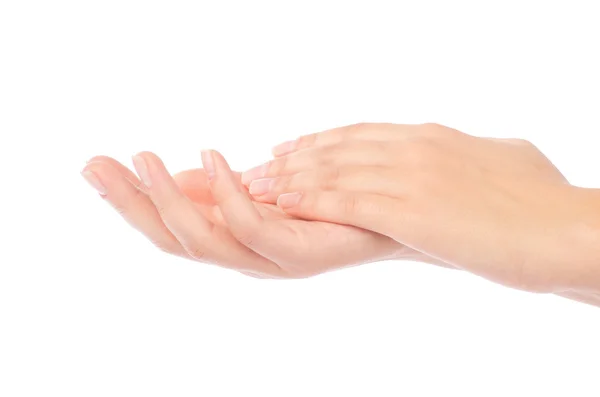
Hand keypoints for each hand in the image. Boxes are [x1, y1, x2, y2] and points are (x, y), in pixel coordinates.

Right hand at [81, 152, 425, 277]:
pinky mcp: (299, 256)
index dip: (129, 201)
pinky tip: (214, 158)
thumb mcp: (262, 186)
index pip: (168, 227)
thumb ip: (221, 187)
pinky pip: (252, 227)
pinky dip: (227, 195)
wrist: (386, 214)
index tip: (95, 166)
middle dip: (131, 205)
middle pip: (173, 240)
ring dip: (168, 200)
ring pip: (203, 241)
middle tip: (97, 166)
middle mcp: (242, 257)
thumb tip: (178, 174)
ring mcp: (268, 261)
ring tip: (144, 159)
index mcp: (231, 240)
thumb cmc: (324, 200)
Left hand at [242, 123, 599, 292]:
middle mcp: (414, 149)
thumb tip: (465, 152)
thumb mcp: (498, 161)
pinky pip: (348, 202)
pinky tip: (285, 205)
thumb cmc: (541, 200)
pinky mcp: (412, 211)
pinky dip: (312, 201)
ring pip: (334, 172)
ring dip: (289, 180)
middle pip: (336, 149)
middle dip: (292, 161)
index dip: (317, 141)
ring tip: (255, 188)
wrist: (565, 228)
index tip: (288, 149)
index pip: (358, 133)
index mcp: (431, 137)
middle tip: (256, 170)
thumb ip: (467, 153)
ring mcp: (411, 177)